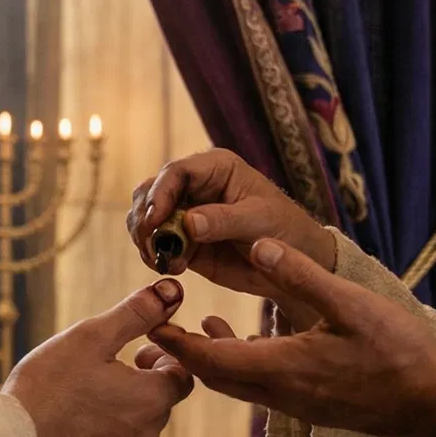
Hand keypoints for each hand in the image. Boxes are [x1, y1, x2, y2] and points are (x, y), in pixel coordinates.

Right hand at [5, 280, 195, 436]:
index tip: (136, 349)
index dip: (162, 357)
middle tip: (107, 366)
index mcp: (152, 399)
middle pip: (158, 402)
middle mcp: (146, 436)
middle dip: (140, 382)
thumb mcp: (92, 336)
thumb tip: (172, 290)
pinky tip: (69, 421)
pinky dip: (99, 434)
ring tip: (83, 393)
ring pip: (134, 427)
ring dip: (119, 409)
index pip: (181, 375)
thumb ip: (136, 313)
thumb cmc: (49, 386)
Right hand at [126, 149, 337, 318]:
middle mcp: (194, 186)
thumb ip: (224, 220)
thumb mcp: (259, 221)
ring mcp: (184, 214)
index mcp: (214, 168)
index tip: (155, 220)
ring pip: (145, 218)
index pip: (176, 172)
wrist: (290, 266)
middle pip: (150, 192)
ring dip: (145, 238)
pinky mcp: (182, 241)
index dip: (160, 193)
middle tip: (151, 244)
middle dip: (145, 218)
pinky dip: (154, 256)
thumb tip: (188, 222)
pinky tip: (172, 268)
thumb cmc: (284, 230)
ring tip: (161, 259)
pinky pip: (155, 244)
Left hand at [147, 239, 435, 436]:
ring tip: (196, 325)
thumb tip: (257, 245)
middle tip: (155, 327)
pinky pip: (258, 387)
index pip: (210, 360)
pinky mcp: (309, 406)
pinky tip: (243, 340)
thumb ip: (300, 274)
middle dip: (181, 353)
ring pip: (235, 384)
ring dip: (211, 358)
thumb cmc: (396, 350)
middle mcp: (280, 394)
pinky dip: (239, 364)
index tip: (148, 322)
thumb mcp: (349, 303)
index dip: (175, 342)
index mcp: (282, 368)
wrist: (432, 403)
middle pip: (213, 378)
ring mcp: (295, 405)